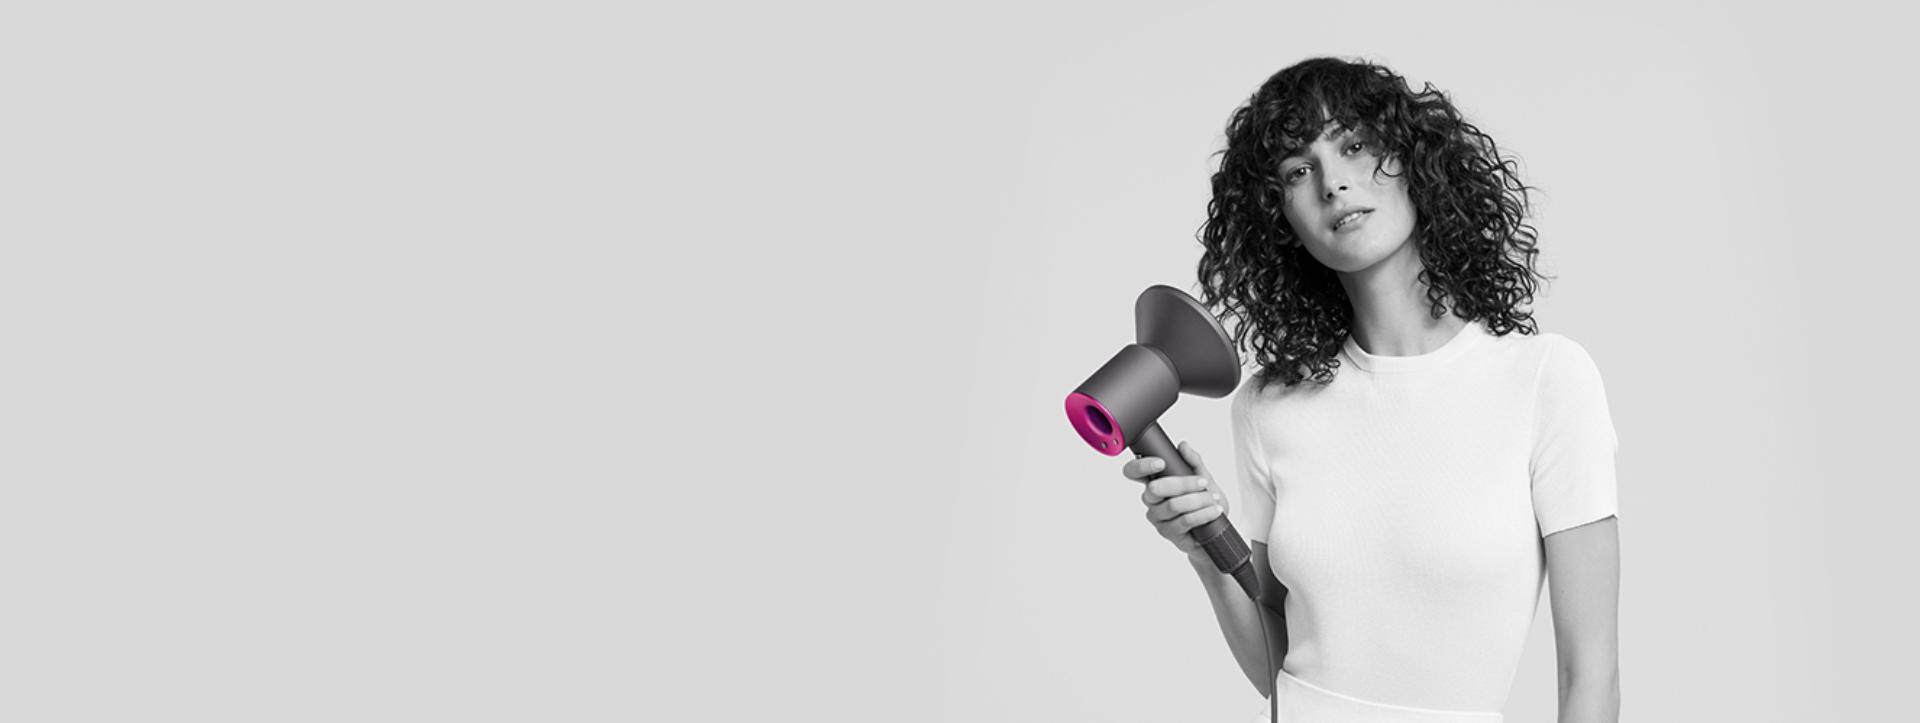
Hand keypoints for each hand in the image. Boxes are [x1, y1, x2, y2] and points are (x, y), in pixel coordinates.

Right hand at [1121, 441, 1226, 564]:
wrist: (1215, 531)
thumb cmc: (1205, 503)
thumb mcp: (1204, 478)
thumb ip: (1194, 462)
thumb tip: (1183, 446)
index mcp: (1154, 482)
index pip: (1133, 472)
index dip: (1141, 466)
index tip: (1160, 463)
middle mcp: (1152, 500)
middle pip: (1155, 488)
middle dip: (1183, 483)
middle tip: (1202, 482)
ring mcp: (1158, 518)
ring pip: (1172, 505)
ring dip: (1197, 500)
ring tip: (1212, 498)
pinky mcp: (1168, 533)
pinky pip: (1184, 521)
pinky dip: (1203, 513)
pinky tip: (1214, 510)